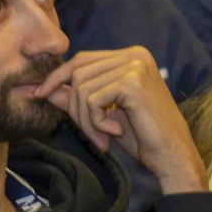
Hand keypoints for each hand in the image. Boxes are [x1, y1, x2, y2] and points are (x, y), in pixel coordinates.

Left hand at [34, 47, 206, 191]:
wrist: (172, 155)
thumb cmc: (144, 136)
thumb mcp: (103, 113)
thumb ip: (76, 98)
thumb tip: (42, 88)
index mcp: (131, 57)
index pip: (82, 59)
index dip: (58, 77)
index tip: (39, 93)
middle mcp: (135, 55)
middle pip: (79, 72)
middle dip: (75, 108)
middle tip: (92, 136)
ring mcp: (135, 66)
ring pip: (82, 88)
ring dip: (87, 120)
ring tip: (103, 138)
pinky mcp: (132, 83)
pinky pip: (92, 100)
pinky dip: (96, 122)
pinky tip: (115, 132)